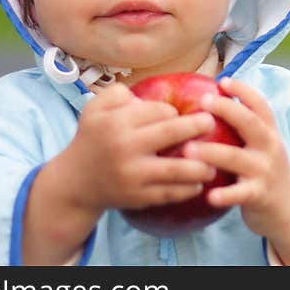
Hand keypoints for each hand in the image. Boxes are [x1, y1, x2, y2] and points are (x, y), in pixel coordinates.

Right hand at [60, 83, 217, 213]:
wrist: (75, 183)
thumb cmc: (91, 138)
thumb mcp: (94, 108)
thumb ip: (117, 92)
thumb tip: (144, 92)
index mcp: (117, 122)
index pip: (158, 111)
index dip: (174, 111)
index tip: (181, 114)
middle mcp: (125, 147)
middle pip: (170, 133)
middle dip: (196, 126)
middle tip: (211, 122)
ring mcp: (132, 175)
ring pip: (175, 169)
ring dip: (200, 165)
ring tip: (215, 163)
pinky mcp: (137, 197)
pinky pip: (168, 193)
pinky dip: (187, 189)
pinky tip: (199, 185)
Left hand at [181, 77, 289, 240]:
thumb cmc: (265, 170)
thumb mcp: (262, 145)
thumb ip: (243, 128)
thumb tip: (208, 102)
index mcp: (268, 131)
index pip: (259, 104)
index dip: (242, 90)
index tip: (222, 81)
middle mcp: (268, 146)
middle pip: (249, 122)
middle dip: (227, 109)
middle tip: (203, 102)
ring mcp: (264, 170)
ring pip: (236, 158)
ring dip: (211, 151)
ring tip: (187, 149)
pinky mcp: (260, 195)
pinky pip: (240, 194)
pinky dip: (225, 195)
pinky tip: (208, 195)